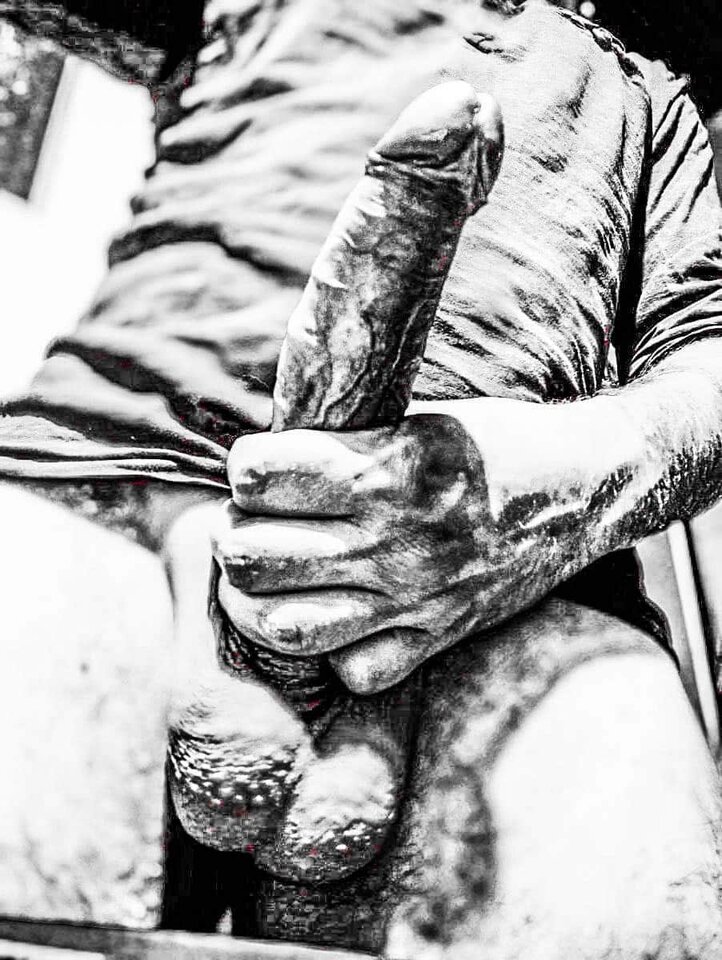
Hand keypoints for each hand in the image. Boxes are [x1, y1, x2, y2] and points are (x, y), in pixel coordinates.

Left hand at [212, 397, 608, 692]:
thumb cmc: (493, 445)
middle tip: (250, 522)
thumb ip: (341, 446)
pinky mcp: (436, 637)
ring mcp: (414, 599)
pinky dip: (330, 648)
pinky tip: (335, 615)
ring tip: (268, 574)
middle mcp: (394, 539)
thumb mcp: (416, 419)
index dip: (246, 467)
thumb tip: (258, 469)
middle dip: (235, 533)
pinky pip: (351, 669)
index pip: (259, 475)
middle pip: (253, 554)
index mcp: (386, 468)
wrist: (581, 491)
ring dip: (255, 598)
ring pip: (282, 625)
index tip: (256, 468)